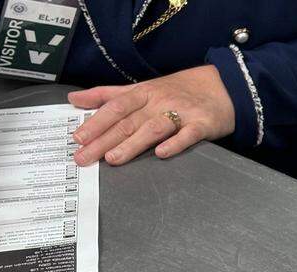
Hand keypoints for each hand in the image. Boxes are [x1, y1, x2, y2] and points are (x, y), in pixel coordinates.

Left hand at [68, 65, 235, 165]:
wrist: (222, 87)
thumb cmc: (178, 91)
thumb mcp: (141, 88)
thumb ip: (108, 95)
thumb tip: (74, 99)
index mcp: (143, 93)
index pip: (115, 108)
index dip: (95, 122)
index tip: (77, 138)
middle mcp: (159, 102)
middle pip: (128, 122)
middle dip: (104, 140)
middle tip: (85, 157)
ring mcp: (181, 113)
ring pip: (153, 128)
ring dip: (133, 143)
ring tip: (114, 158)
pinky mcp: (202, 124)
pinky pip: (188, 135)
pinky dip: (175, 143)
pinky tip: (162, 153)